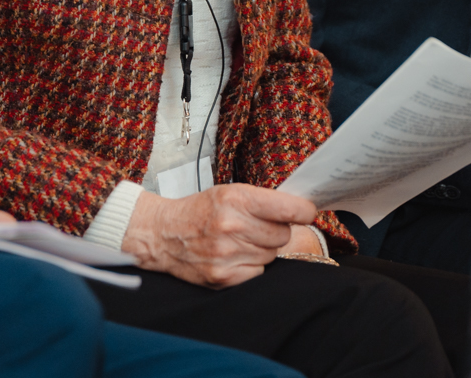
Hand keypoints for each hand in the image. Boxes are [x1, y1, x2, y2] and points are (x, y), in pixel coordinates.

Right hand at [121, 185, 317, 287]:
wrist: (164, 234)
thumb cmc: (200, 211)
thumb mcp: (228, 193)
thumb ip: (262, 201)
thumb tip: (300, 210)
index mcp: (235, 199)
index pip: (287, 209)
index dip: (303, 211)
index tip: (307, 212)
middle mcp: (231, 226)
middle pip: (282, 235)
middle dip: (275, 230)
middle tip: (255, 227)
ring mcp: (227, 254)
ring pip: (271, 255)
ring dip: (261, 249)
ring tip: (239, 241)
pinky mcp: (223, 277)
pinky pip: (258, 273)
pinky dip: (251, 266)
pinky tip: (234, 256)